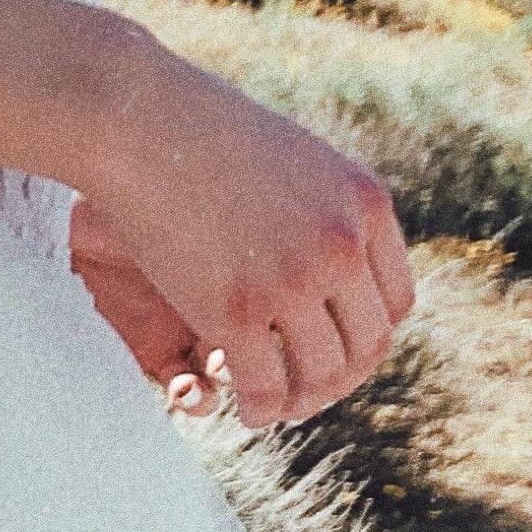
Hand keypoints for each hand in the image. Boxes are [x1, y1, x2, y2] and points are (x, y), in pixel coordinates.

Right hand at [73, 30, 415, 430]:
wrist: (136, 122)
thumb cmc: (202, 131)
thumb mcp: (294, 161)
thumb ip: (325, 210)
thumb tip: (335, 262)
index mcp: (365, 206)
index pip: (395, 302)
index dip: (367, 337)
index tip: (334, 348)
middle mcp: (341, 246)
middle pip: (367, 345)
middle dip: (339, 379)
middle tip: (305, 389)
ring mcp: (292, 281)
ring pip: (323, 375)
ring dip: (302, 402)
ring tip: (277, 405)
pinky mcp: (237, 312)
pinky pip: (267, 388)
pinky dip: (261, 410)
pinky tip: (245, 409)